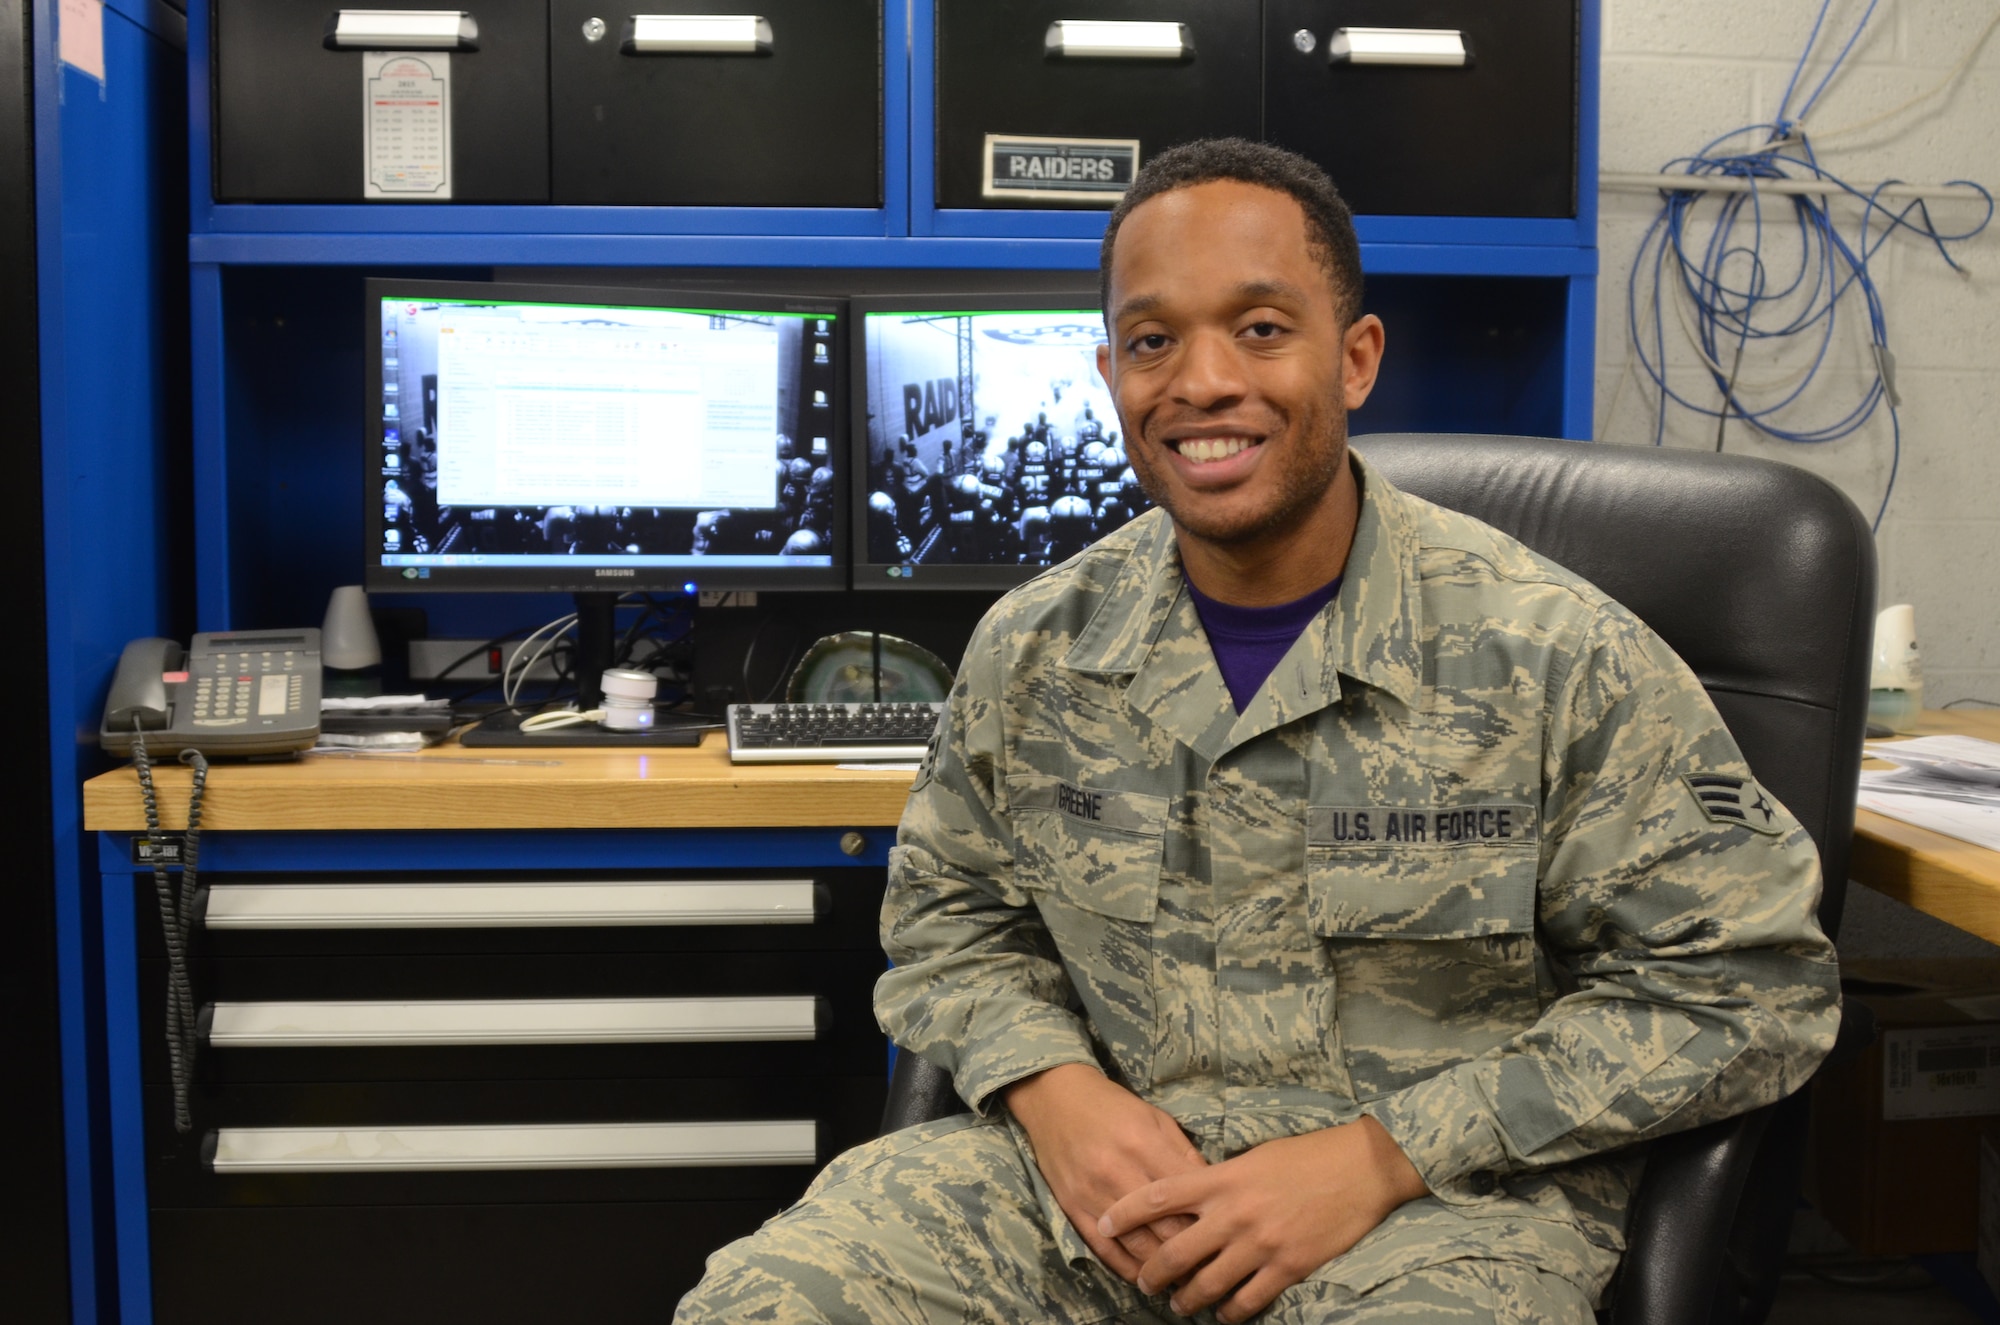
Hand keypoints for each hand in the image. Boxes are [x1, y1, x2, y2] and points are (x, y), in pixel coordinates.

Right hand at [1003, 1063, 1208, 1280]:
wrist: (1055, 1098)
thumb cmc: (1112, 1106)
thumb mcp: (1156, 1119)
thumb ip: (1184, 1155)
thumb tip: (1213, 1193)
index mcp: (1144, 1144)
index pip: (1186, 1196)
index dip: (1209, 1221)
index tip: (1224, 1237)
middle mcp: (1118, 1171)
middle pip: (1165, 1227)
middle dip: (1192, 1252)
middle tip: (1210, 1267)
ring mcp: (1092, 1193)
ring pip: (1136, 1245)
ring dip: (1163, 1269)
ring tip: (1183, 1280)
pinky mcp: (1072, 1207)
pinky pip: (1103, 1249)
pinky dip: (1127, 1269)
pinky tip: (1144, 1278)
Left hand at [1097, 1116, 1428, 1322]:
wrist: (1361, 1167)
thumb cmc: (1307, 1155)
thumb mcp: (1254, 1156)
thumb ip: (1220, 1178)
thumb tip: (1191, 1194)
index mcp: (1222, 1179)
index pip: (1159, 1196)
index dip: (1125, 1213)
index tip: (1104, 1224)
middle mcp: (1234, 1213)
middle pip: (1175, 1251)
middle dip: (1152, 1273)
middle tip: (1143, 1283)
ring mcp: (1260, 1243)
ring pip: (1207, 1284)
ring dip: (1187, 1299)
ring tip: (1179, 1304)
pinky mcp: (1287, 1267)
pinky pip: (1247, 1300)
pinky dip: (1229, 1312)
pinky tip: (1223, 1313)